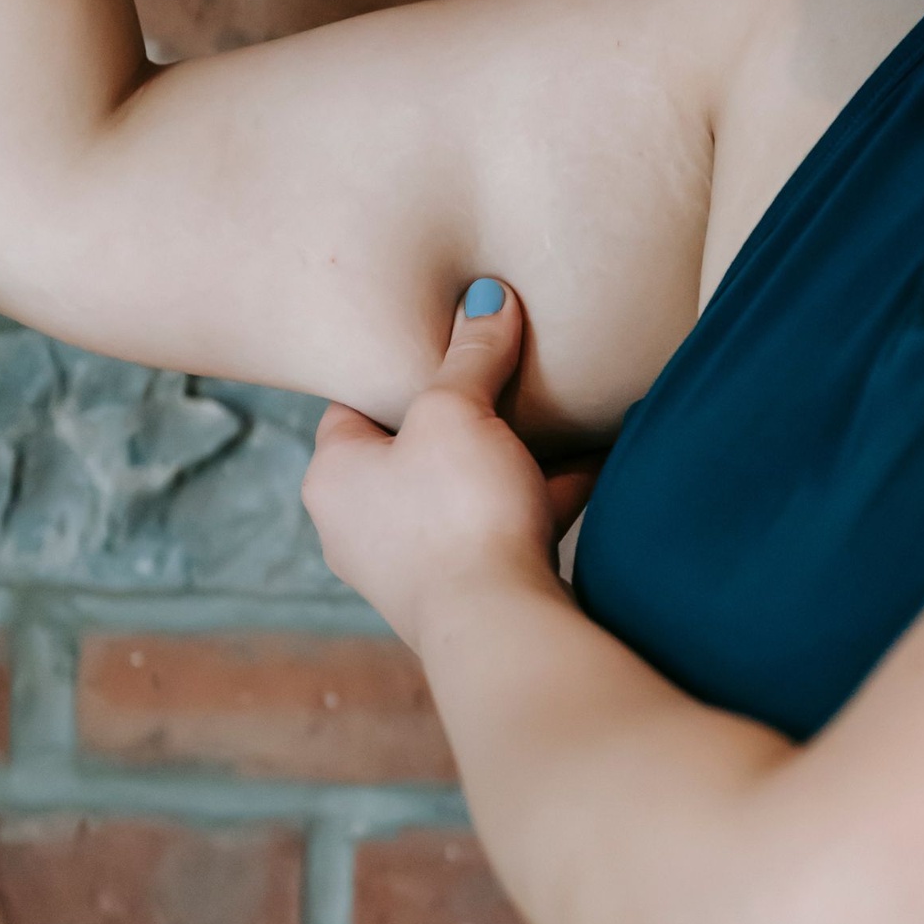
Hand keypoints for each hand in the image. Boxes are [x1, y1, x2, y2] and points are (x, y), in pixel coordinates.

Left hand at [301, 279, 603, 651]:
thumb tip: (486, 298)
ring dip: (507, 458)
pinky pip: (503, 526)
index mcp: (334, 478)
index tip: (436, 346)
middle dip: (461, 416)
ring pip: (463, 491)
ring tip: (552, 417)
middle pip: (413, 450)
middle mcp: (360, 528)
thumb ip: (472, 352)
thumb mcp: (458, 411)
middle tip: (497, 376)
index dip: (393, 372)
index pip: (351, 406)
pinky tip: (589, 466)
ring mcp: (413, 565)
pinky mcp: (467, 589)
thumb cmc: (456, 512)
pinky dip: (538, 496)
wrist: (499, 626)